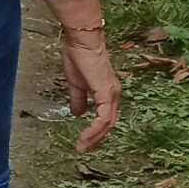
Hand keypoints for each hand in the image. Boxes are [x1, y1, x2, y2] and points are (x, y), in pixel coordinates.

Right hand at [61, 34, 122, 150]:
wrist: (82, 40)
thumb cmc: (78, 54)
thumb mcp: (75, 82)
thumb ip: (78, 98)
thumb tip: (77, 113)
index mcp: (106, 90)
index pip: (105, 116)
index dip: (96, 129)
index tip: (83, 140)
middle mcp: (113, 94)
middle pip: (109, 123)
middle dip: (96, 138)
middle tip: (84, 148)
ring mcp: (111, 95)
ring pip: (108, 124)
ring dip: (95, 137)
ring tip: (82, 146)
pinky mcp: (106, 94)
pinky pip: (103, 119)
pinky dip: (94, 130)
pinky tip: (85, 137)